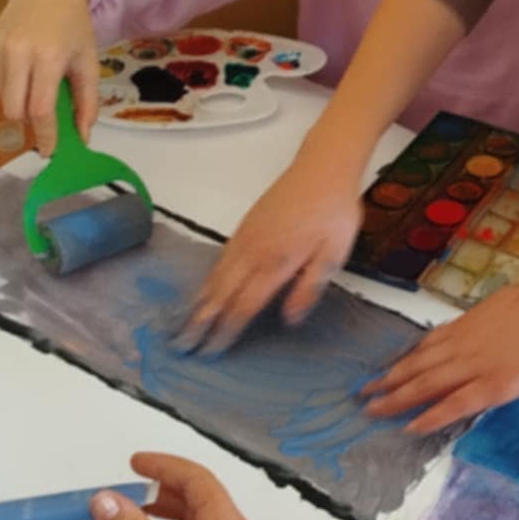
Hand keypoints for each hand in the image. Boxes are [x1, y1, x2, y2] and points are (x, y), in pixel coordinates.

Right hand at [0, 0, 99, 153]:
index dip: (45, 136)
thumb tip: (82, 137)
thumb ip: (87, 102)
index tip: (50, 150)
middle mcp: (17, 53)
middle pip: (15, 111)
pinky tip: (23, 68)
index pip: (40, 109)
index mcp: (48, 56)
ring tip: (37, 79)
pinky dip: (11, 87)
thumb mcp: (88, 62)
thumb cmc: (72, 25)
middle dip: (31, 122)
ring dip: (21, 102)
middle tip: (46, 116)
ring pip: (4, 100)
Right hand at [176, 152, 363, 354]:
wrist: (322, 168)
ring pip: (215, 277)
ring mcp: (245, 238)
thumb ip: (309, 287)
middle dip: (200, 323)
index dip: (226, 331)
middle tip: (183, 346)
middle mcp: (253, 252)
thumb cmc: (334, 211)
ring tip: (185, 326)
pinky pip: (219, 260)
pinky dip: (206, 281)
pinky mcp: (244, 227)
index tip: (211, 351)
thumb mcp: (335, 253)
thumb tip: (289, 319)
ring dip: (198, 303)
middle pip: (220, 294)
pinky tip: (204, 291)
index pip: (243, 306)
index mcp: (276, 263)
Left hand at [362, 268, 518, 431]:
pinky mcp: (491, 386)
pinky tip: (410, 427)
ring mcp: (474, 366)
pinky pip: (452, 405)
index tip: (386, 369)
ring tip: (372, 410)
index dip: (404, 359)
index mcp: (467, 324)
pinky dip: (429, 417)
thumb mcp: (503, 305)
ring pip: (424, 384)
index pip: (426, 345)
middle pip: (416, 365)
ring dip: (395, 398)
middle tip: (364, 392)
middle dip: (388, 380)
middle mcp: (462, 345)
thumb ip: (486, 321)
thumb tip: (481, 326)